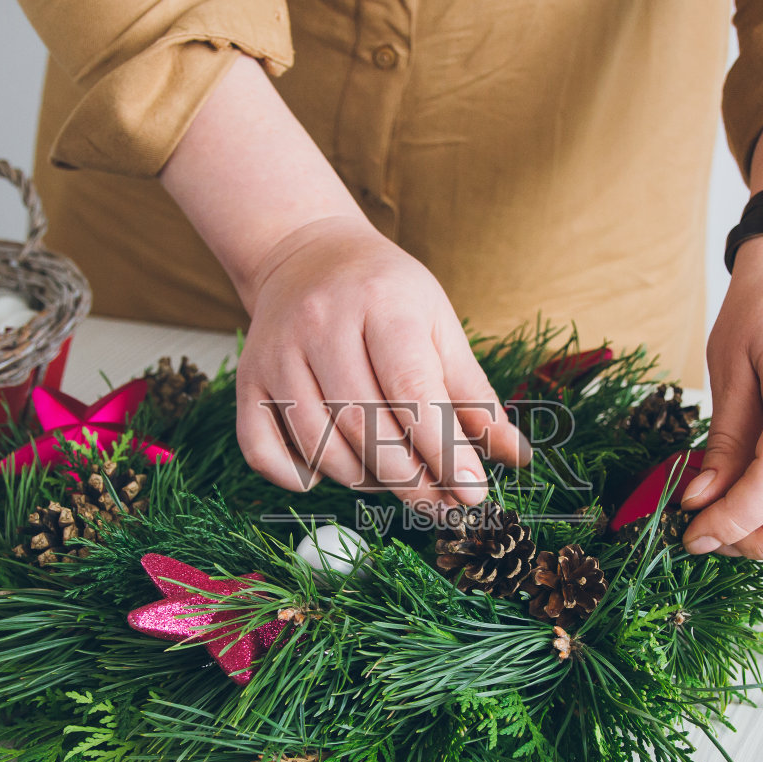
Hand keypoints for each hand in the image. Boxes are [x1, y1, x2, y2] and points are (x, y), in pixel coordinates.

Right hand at [235, 214, 528, 507]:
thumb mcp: (439, 325)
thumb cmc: (386, 295)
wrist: (305, 255)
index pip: (412, 388)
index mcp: (382, 303)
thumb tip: (516, 457)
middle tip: (443, 506)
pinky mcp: (246, 379)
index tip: (474, 492)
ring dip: (364, 481)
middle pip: (366, 425)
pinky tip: (330, 471)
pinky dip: (298, 477)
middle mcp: (321, 325)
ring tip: (396, 479)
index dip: (444, 448)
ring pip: (320, 445)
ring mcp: (276, 354)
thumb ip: (474, 394)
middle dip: (411, 479)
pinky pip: (262, 450)